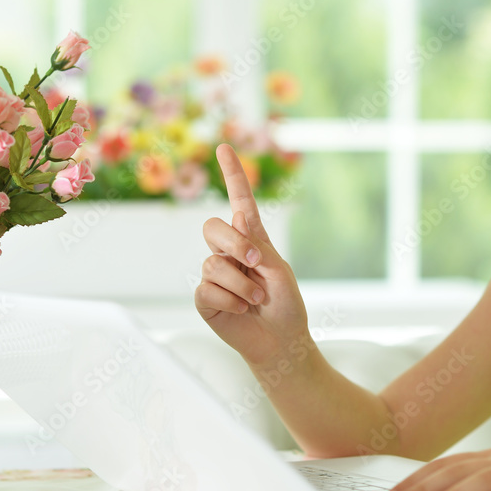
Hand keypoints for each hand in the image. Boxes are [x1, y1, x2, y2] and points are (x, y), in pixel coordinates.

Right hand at [195, 144, 309, 365]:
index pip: (239, 201)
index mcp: (252, 239)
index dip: (232, 175)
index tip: (225, 148)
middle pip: (212, 228)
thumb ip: (256, 244)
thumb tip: (237, 215)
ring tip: (257, 300)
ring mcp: (214, 275)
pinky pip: (207, 288)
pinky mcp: (205, 298)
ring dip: (242, 284)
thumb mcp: (278, 270)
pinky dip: (231, 300)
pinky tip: (242, 310)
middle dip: (233, 243)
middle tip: (255, 262)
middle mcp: (229, 253)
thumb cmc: (285, 305)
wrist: (281, 342)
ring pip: (212, 263)